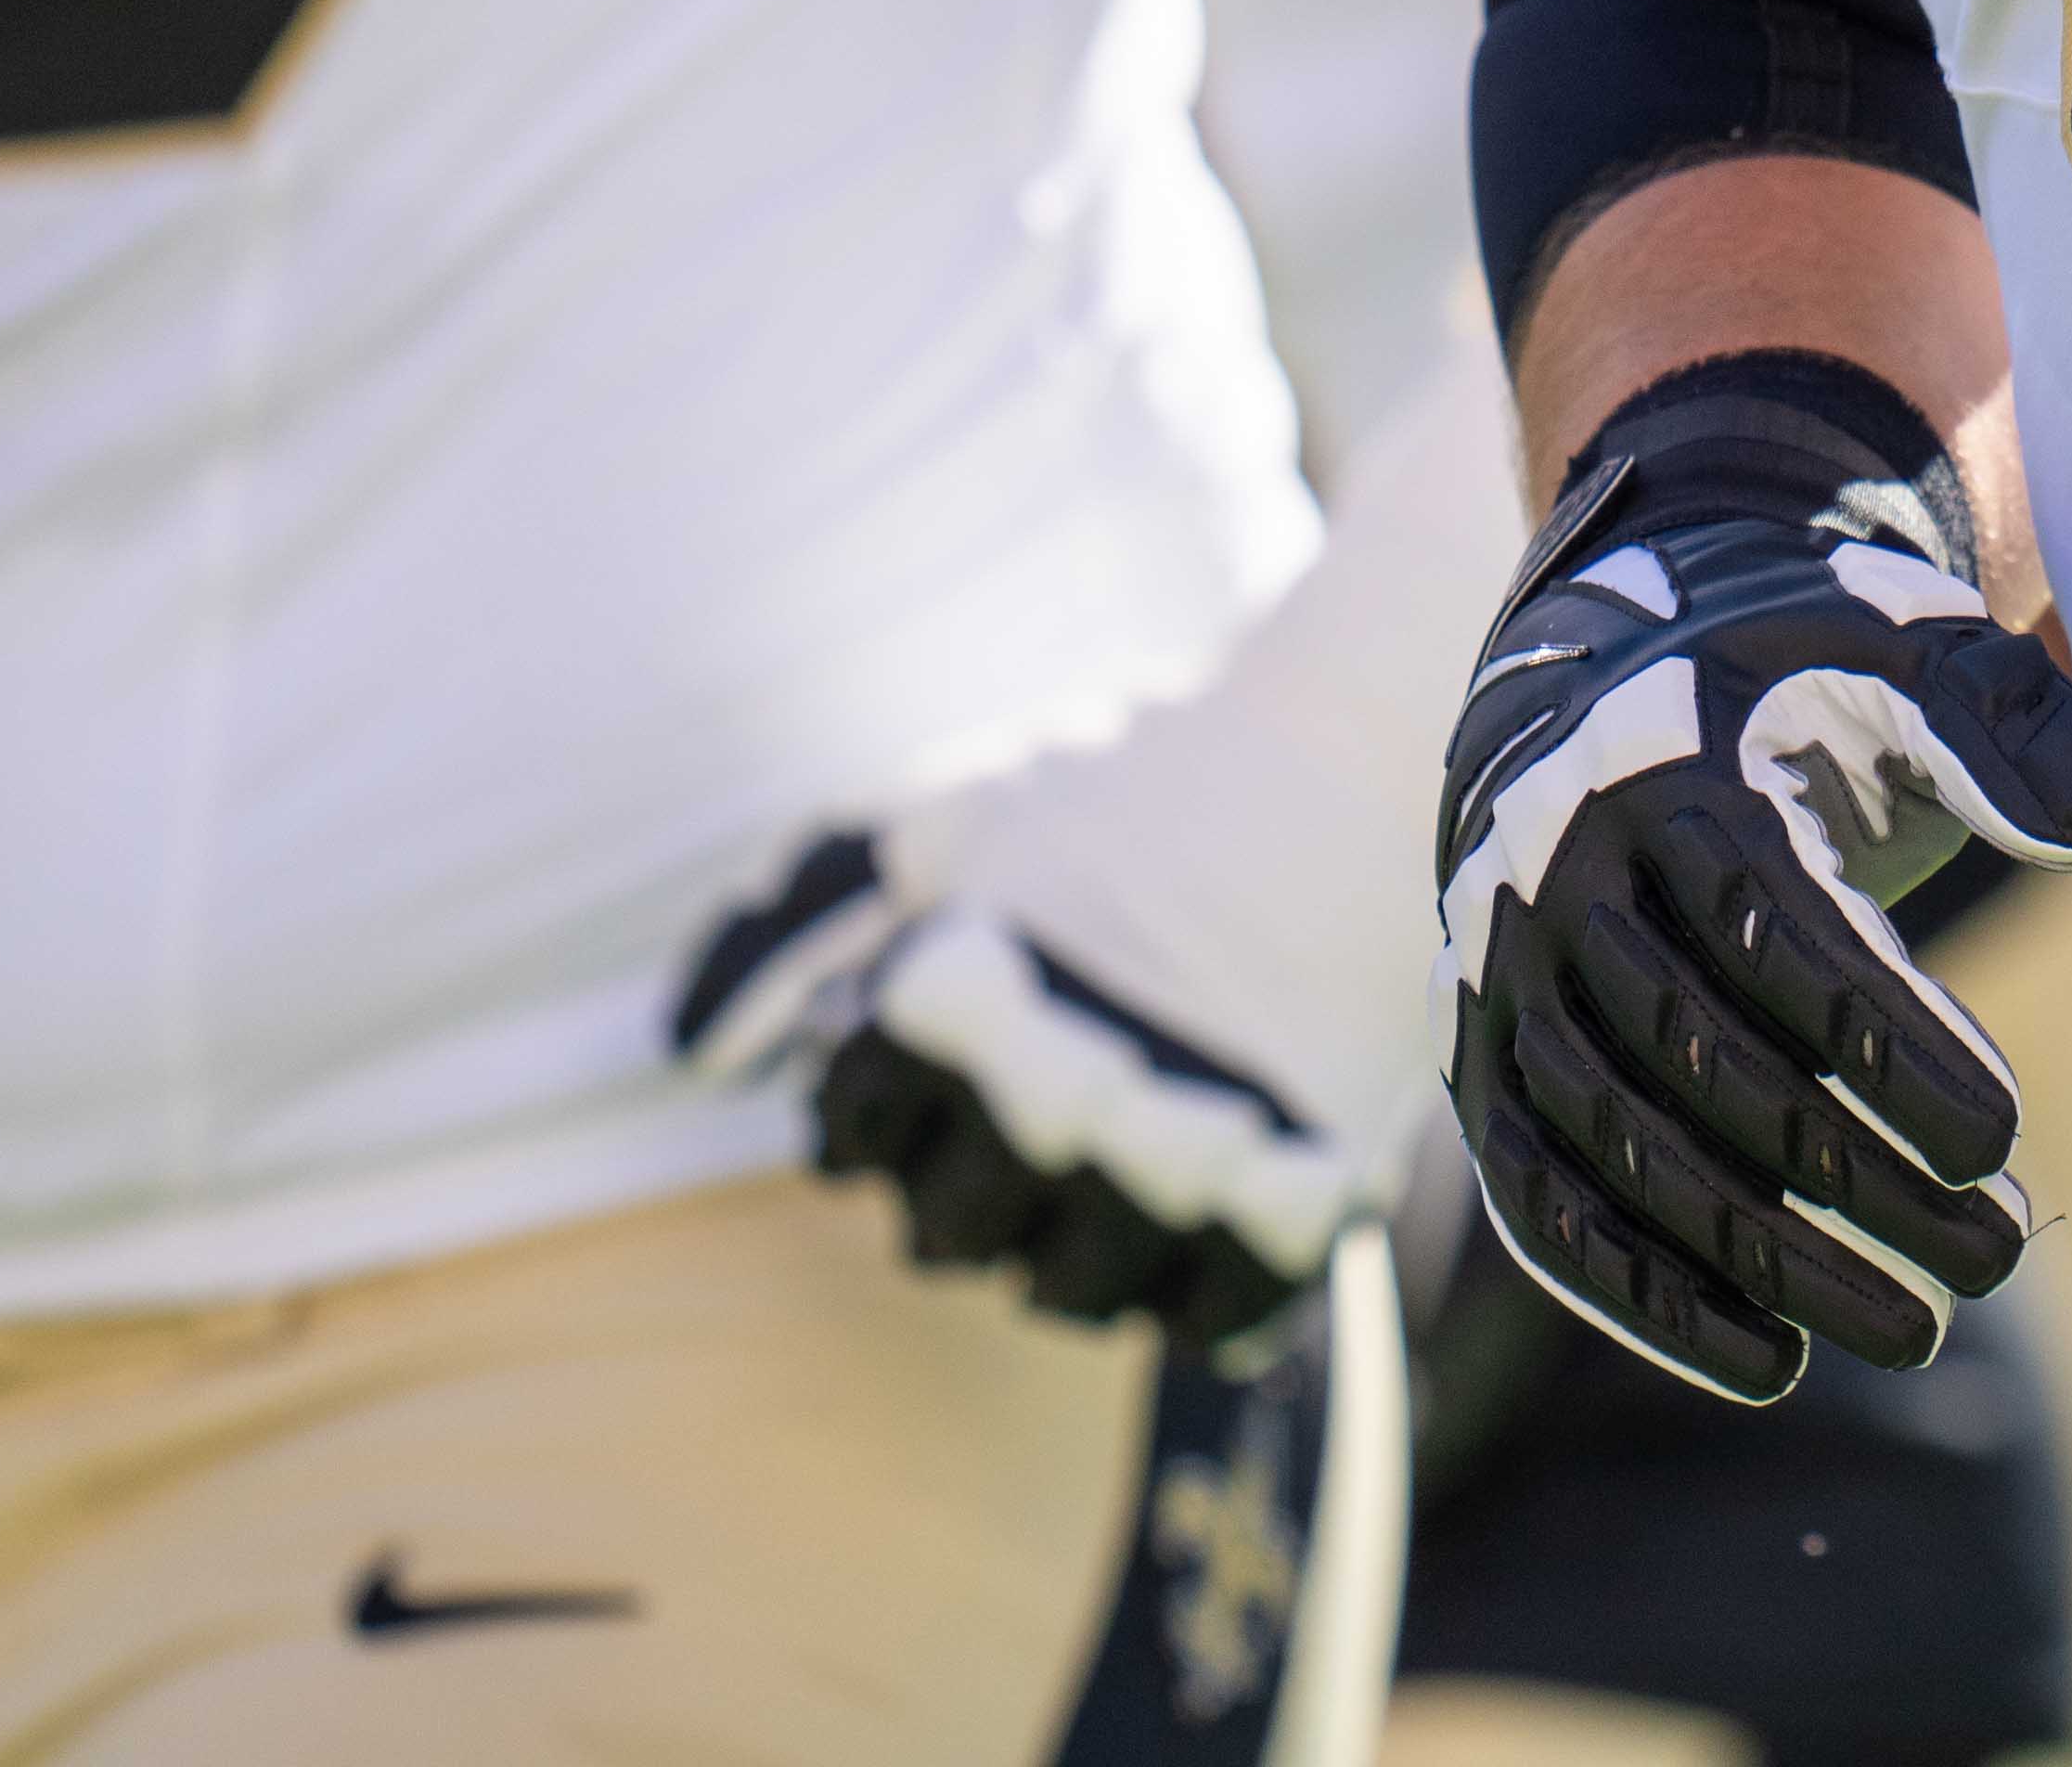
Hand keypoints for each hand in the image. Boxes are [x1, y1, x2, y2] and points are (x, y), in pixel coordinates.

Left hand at [674, 824, 1357, 1347]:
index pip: (851, 1135)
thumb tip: (690, 1044)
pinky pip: (1208, 1318)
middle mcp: (1050, 1097)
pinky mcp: (1298, 1197)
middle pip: (942, 1239)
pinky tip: (1204, 1212)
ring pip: (1068, 1295)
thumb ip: (803, 917)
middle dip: (963, 1188)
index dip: (882, 1102)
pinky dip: (1194, 1286)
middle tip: (1021, 1131)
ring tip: (1107, 1178)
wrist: (1380, 753)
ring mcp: (1180, 1160)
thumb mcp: (959, 813)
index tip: (935, 1068)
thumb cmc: (1152, 777)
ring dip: (1069, 1250)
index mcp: (953, 1005)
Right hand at [1434, 368, 2071, 1403]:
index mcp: (1670, 778)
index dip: (1888, 1045)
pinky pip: (1543, 1202)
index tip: (2003, 1140)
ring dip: (1762, 1263)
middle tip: (1994, 1256)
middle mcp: (1563, 886)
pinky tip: (1768, 1363)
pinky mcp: (1484, 1064)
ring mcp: (1507, 985)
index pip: (1778, 935)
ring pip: (1625, 1153)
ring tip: (1912, 1332)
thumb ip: (2010, 729)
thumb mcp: (1906, 650)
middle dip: (1853, 1178)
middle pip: (1707, 1065)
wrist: (1607, 671)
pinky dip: (1642, 1298)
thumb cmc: (1797, 675)